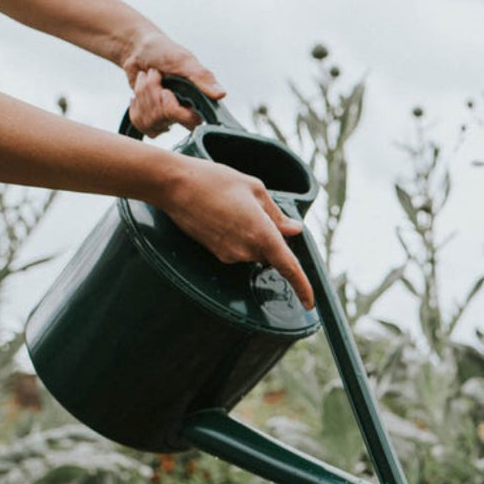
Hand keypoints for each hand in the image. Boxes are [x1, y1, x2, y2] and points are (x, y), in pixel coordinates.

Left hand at [121, 31, 224, 135]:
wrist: (138, 48)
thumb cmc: (163, 51)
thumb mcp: (183, 60)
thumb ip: (202, 77)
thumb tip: (221, 94)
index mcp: (197, 100)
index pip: (191, 121)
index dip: (173, 108)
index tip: (166, 91)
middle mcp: (183, 112)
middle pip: (166, 120)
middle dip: (153, 95)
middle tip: (155, 79)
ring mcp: (165, 117)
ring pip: (150, 121)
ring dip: (142, 94)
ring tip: (148, 80)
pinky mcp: (150, 118)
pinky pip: (139, 123)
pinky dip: (135, 103)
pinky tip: (140, 92)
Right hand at [157, 155, 315, 308]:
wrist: (174, 185)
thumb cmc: (215, 181)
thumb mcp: (254, 189)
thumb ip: (277, 214)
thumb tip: (294, 230)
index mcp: (262, 234)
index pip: (289, 268)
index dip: (302, 287)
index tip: (310, 303)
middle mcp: (247, 250)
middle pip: (271, 253)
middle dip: (270, 236)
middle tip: (254, 207)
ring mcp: (230, 254)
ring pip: (254, 250)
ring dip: (252, 234)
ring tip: (232, 206)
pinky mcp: (216, 254)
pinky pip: (238, 249)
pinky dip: (239, 236)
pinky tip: (223, 215)